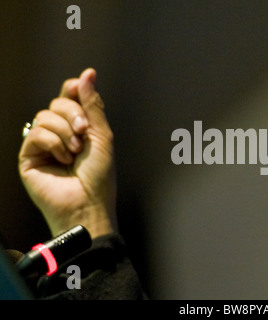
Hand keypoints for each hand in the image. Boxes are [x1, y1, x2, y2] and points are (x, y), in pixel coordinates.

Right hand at [18, 68, 116, 238]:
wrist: (88, 202)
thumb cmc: (99, 175)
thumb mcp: (102, 135)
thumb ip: (93, 105)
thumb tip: (88, 74)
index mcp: (78, 127)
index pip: (69, 97)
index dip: (73, 89)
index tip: (80, 88)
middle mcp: (60, 132)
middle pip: (57, 103)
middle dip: (73, 114)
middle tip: (83, 132)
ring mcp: (44, 144)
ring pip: (45, 116)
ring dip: (65, 132)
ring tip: (75, 152)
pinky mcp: (29, 155)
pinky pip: (36, 133)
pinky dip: (53, 143)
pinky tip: (62, 159)